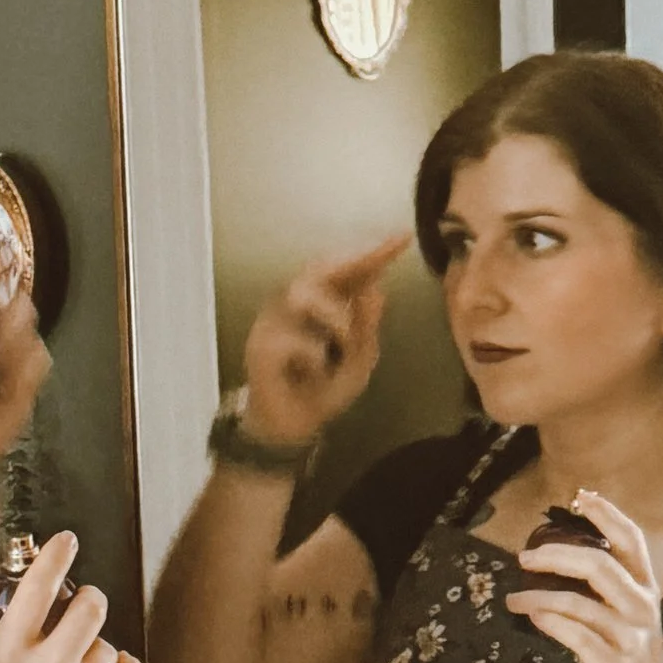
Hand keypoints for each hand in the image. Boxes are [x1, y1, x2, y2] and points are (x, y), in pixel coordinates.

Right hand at [237, 235, 409, 450]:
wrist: (294, 426)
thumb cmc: (324, 388)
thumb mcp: (359, 360)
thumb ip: (368, 328)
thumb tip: (377, 291)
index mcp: (322, 303)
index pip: (346, 271)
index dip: (372, 252)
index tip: (402, 237)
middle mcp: (296, 305)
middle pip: (318, 266)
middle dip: (352, 260)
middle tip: (378, 257)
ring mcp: (274, 322)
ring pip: (302, 294)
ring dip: (333, 316)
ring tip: (345, 341)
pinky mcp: (260, 346)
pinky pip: (293, 340)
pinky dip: (313, 356)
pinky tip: (315, 371)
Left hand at [506, 490, 662, 662]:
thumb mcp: (627, 627)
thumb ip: (606, 596)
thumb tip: (560, 564)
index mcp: (646, 594)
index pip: (632, 541)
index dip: (607, 514)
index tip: (580, 497)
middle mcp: (642, 611)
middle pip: (599, 564)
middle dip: (557, 554)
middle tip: (525, 556)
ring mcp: (629, 639)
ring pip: (578, 602)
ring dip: (538, 595)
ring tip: (513, 598)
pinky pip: (573, 634)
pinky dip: (547, 620)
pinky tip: (530, 616)